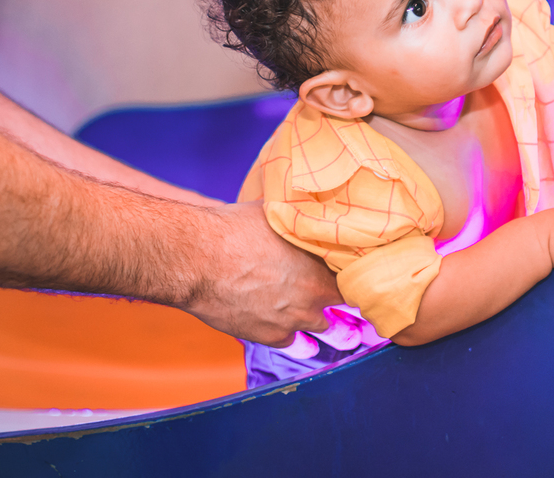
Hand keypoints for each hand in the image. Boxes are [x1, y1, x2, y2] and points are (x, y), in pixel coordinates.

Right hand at [180, 201, 342, 346]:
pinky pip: (291, 341)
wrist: (196, 260)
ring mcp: (293, 322)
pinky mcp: (269, 337)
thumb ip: (301, 222)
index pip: (357, 278)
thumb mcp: (277, 215)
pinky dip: (289, 331)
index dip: (354, 273)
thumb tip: (311, 210)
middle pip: (342, 307)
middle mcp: (314, 299)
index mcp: (323, 267)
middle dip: (335, 296)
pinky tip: (282, 318)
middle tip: (327, 286)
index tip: (349, 269)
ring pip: (320, 327)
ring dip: (316, 316)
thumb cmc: (235, 231)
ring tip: (306, 304)